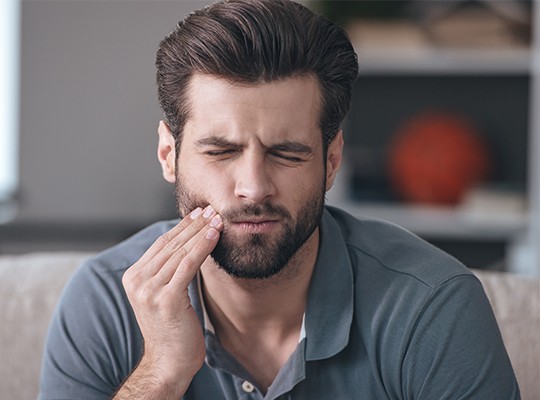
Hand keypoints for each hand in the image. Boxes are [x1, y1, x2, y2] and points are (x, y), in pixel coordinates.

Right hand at [119, 205, 221, 396]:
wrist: (169, 362)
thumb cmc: (172, 329)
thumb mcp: (165, 294)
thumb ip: (168, 271)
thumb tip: (189, 243)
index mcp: (133, 277)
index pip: (161, 244)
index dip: (182, 227)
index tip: (199, 213)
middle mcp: (137, 281)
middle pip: (170, 244)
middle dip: (193, 225)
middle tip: (212, 209)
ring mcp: (149, 290)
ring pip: (180, 251)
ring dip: (201, 232)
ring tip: (217, 219)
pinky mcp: (166, 299)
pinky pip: (188, 265)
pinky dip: (202, 247)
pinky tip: (214, 235)